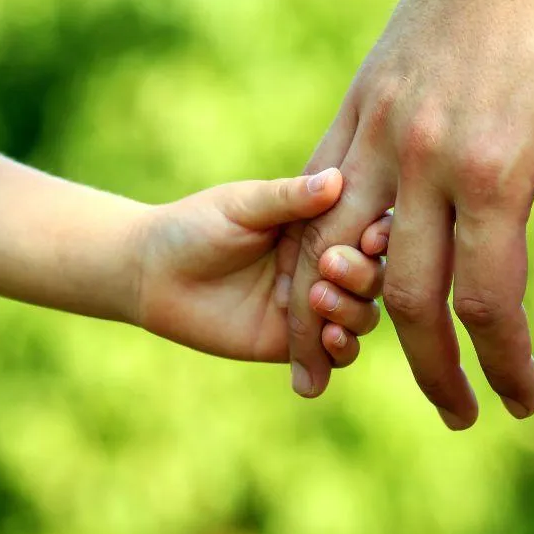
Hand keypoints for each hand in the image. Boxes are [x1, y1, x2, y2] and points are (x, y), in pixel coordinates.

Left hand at [132, 168, 387, 363]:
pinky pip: (334, 354)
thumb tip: (337, 179)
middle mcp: (325, 265)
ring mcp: (314, 306)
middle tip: (327, 267)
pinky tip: (326, 341)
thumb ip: (288, 199)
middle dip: (363, 276)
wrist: (153, 275)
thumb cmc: (196, 226)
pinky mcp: (296, 343)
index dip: (381, 236)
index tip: (372, 236)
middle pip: (375, 277)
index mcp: (321, 223)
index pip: (370, 229)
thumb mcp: (243, 206)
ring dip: (354, 313)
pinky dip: (340, 351)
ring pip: (364, 317)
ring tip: (318, 302)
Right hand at [283, 0, 533, 427]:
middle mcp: (424, 157)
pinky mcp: (359, 98)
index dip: (505, 364)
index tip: (520, 403)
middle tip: (459, 413)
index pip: (487, 301)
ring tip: (354, 370)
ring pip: (343, 250)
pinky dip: (315, 246)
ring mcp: (380, 125)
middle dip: (433, 368)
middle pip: (410, 295)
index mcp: (497, 169)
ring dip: (350, 321)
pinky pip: (318, 190)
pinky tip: (321, 280)